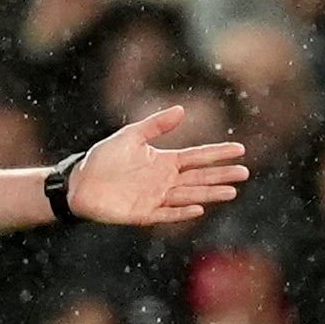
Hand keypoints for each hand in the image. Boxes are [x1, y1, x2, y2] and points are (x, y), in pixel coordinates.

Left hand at [65, 106, 247, 225]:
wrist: (80, 183)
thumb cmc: (103, 159)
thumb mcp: (130, 136)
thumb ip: (156, 125)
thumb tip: (182, 110)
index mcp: (164, 161)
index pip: (197, 157)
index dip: (218, 153)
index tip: (240, 149)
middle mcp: (165, 180)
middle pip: (200, 177)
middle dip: (222, 175)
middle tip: (245, 172)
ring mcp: (156, 198)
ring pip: (189, 195)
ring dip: (209, 193)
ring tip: (232, 192)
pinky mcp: (144, 214)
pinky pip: (167, 213)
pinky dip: (181, 212)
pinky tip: (198, 209)